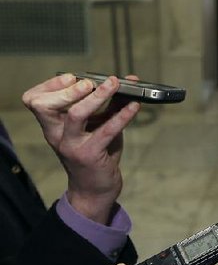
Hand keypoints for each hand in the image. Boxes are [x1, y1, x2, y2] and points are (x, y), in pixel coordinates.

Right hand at [21, 73, 139, 223]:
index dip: (49, 86)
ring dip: (96, 97)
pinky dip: (122, 115)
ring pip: (76, 115)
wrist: (95, 188)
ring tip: (114, 84)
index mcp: (53, 125)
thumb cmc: (96, 152)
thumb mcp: (99, 125)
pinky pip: (106, 131)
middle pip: (47, 106)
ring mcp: (71, 145)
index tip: (70, 76)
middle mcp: (57, 134)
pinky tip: (134, 106)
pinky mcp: (90, 155)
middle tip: (90, 81)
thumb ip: (111, 103)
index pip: (35, 100)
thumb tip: (131, 79)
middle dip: (68, 90)